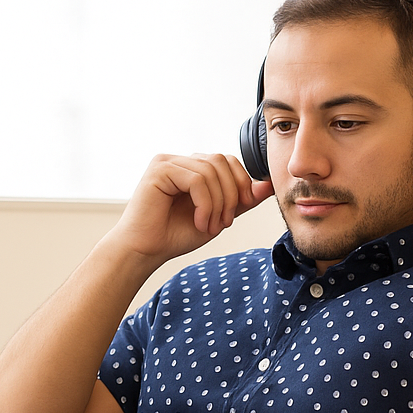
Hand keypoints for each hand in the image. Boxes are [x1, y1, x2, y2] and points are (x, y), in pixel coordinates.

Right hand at [106, 153, 273, 265]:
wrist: (144, 251)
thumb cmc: (173, 236)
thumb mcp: (216, 216)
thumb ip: (239, 201)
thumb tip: (267, 185)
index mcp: (191, 168)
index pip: (227, 160)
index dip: (240, 182)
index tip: (237, 211)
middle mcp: (179, 160)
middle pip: (222, 161)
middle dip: (231, 193)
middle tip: (224, 223)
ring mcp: (167, 162)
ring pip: (211, 171)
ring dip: (218, 203)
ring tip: (210, 226)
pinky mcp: (159, 169)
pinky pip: (196, 180)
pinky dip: (204, 203)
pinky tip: (198, 222)